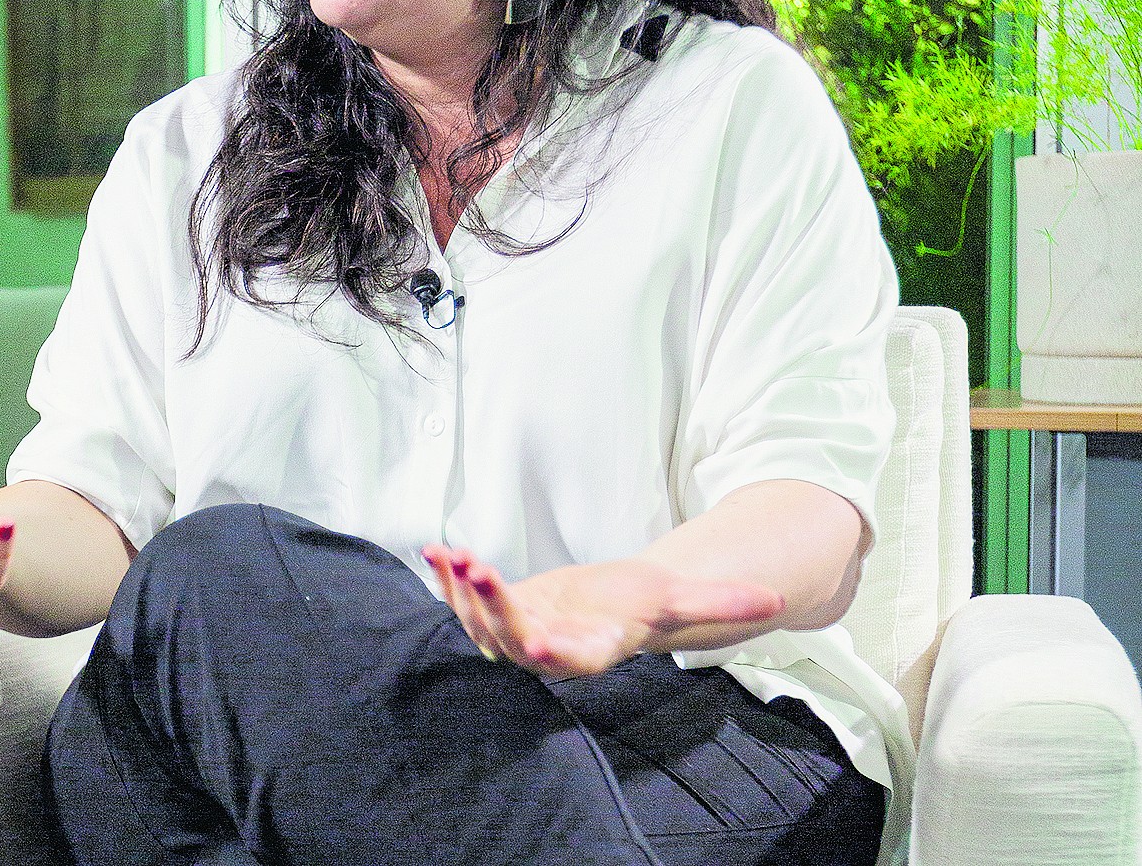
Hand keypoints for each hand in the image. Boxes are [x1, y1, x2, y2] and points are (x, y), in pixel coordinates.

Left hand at [421, 545, 783, 677]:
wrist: (608, 607)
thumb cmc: (642, 606)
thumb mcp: (678, 599)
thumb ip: (720, 604)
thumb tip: (776, 602)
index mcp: (593, 649)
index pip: (574, 659)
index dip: (557, 654)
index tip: (542, 644)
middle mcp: (549, 649)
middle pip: (514, 640)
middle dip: (493, 608)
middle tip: (479, 568)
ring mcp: (517, 635)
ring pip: (480, 624)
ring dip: (462, 593)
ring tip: (452, 556)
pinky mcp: (497, 614)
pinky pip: (464, 603)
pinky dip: (449, 580)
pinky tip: (434, 552)